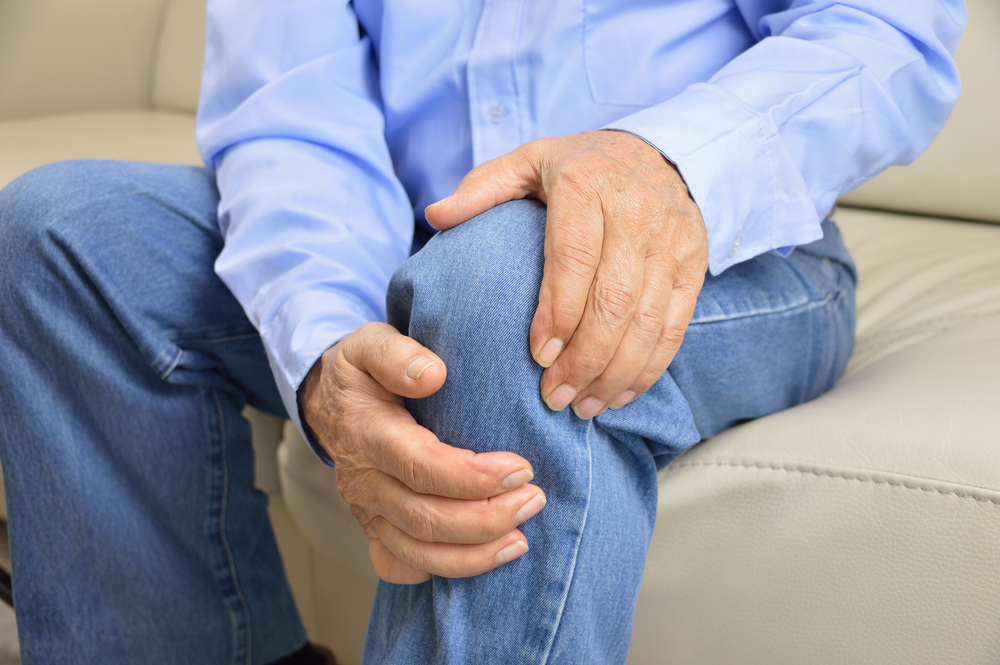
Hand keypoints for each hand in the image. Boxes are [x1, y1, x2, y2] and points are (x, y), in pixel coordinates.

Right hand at [300, 322, 545, 583]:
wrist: (327, 399)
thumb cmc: (360, 371)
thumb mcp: (370, 343)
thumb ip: (397, 355)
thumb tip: (433, 375)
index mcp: (367, 433)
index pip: (421, 467)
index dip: (473, 477)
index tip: (521, 468)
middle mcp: (364, 480)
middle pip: (425, 518)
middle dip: (486, 518)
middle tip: (534, 500)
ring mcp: (366, 510)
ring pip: (417, 551)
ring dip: (474, 554)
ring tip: (521, 539)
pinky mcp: (373, 527)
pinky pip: (400, 565)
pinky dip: (440, 571)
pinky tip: (478, 559)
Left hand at [426, 130, 707, 418]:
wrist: (661, 152)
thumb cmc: (582, 166)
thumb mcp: (529, 161)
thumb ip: (483, 188)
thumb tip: (435, 215)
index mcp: (588, 185)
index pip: (574, 258)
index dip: (558, 313)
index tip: (537, 357)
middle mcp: (636, 212)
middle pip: (614, 300)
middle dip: (584, 360)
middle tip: (554, 399)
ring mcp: (672, 241)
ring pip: (647, 321)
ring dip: (615, 374)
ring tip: (583, 407)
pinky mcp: (693, 265)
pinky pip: (673, 326)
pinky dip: (649, 368)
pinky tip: (620, 394)